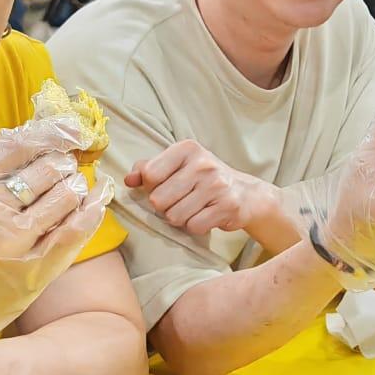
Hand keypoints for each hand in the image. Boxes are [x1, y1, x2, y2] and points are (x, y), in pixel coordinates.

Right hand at [0, 109, 113, 374]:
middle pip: (45, 169)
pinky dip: (92, 210)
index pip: (15, 145)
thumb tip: (39, 132)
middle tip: (67, 165)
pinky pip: (74, 231)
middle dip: (64, 163)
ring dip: (77, 186)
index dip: (51, 132)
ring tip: (74, 186)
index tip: (70, 128)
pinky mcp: (32, 272)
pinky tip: (98, 199)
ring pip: (64, 196)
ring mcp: (9, 244)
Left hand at [125, 140, 275, 237]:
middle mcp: (203, 164)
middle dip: (165, 206)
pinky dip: (195, 226)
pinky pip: (194, 226)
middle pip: (159, 200)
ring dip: (180, 218)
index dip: (152, 187)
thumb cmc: (204, 179)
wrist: (245, 193)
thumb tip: (129, 180)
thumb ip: (150, 168)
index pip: (150, 174)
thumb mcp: (178, 165)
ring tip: (193, 208)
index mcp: (187, 149)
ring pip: (174, 216)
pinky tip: (205, 216)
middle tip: (180, 200)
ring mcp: (217, 185)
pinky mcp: (227, 206)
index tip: (165, 186)